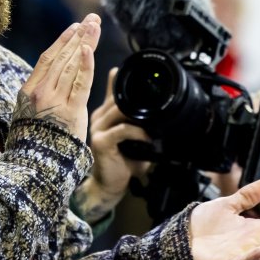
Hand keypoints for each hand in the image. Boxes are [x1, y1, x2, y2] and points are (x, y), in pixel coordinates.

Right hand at [12, 14, 99, 140]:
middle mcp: (40, 92)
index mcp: (28, 91)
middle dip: (78, 36)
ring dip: (84, 43)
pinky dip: (85, 64)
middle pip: (62, 57)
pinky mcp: (70, 111)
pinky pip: (80, 83)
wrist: (34, 165)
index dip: (62, 41)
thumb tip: (51, 81)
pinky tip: (89, 49)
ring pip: (71, 65)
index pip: (47, 58)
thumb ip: (41, 96)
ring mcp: (55, 101)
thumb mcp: (29, 114)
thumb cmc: (32, 143)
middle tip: (91, 19)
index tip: (75, 28)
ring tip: (94, 27)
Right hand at [73, 68, 152, 221]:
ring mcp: (97, 128)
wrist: (110, 185)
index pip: (114, 88)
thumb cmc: (124, 162)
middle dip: (139, 98)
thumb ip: (142, 122)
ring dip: (140, 115)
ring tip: (156, 120)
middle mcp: (99, 117)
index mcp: (106, 113)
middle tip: (160, 101)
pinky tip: (149, 137)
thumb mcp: (136, 137)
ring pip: (120, 110)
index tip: (143, 74)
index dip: (124, 79)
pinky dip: (138, 132)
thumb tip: (162, 110)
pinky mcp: (100, 141)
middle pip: (118, 97)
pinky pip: (122, 130)